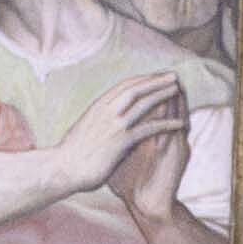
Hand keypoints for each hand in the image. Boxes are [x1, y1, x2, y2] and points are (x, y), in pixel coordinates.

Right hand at [55, 74, 196, 194]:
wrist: (62, 168)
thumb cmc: (72, 153)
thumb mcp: (85, 129)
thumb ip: (98, 121)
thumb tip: (103, 120)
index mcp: (98, 106)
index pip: (123, 86)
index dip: (142, 79)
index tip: (156, 76)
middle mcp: (106, 110)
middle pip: (135, 88)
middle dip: (155, 80)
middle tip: (172, 75)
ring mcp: (114, 124)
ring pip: (143, 103)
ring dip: (162, 94)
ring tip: (178, 89)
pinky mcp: (121, 141)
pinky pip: (149, 129)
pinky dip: (166, 125)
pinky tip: (180, 124)